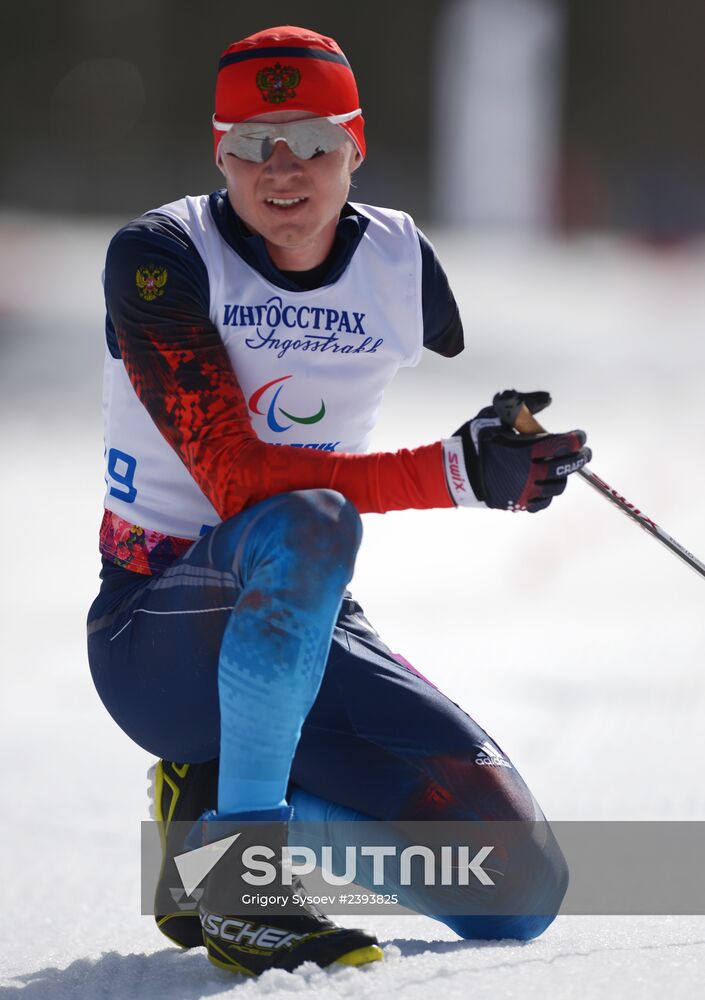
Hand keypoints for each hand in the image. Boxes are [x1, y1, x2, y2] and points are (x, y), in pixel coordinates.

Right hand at [442, 390, 590, 511]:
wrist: (452, 473)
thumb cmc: (473, 441)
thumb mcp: (494, 416)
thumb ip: (523, 406)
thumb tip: (548, 398)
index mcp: (524, 451)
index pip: (562, 445)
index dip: (576, 439)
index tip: (580, 435)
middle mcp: (527, 473)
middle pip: (565, 467)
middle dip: (579, 458)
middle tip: (583, 452)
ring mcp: (524, 492)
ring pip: (557, 487)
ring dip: (563, 475)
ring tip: (561, 467)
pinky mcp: (517, 504)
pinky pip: (543, 502)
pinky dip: (549, 493)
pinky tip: (546, 483)